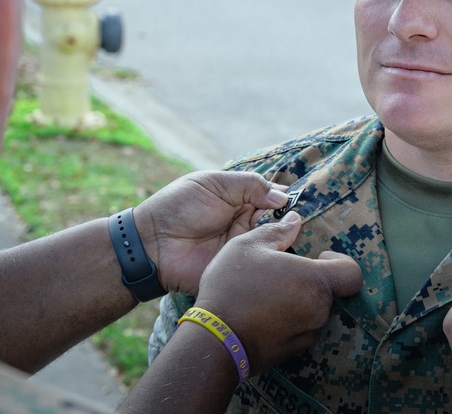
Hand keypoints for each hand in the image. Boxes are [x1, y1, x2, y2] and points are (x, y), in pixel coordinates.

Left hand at [134, 170, 289, 293]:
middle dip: (288, 219)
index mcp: (239, 200)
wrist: (152, 244)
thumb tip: (283, 197)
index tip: (298, 200)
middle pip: (277, 220)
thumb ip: (250, 185)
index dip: (285, 199)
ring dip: (282, 238)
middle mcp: (245, 223)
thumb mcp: (214, 184)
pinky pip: (260, 264)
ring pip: (273, 241)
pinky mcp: (238, 267)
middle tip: (297, 218)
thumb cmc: (179, 207)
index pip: (271, 198)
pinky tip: (282, 252)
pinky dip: (272, 259)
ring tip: (291, 234)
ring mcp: (242, 247)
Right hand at [193, 212, 363, 374]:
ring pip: (315, 311)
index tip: (319, 255)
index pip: (352, 274)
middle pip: (330, 291)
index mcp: (316, 281)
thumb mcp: (249, 246)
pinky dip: (290, 320)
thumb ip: (278, 231)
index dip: (341, 261)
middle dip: (311, 280)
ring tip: (269, 294)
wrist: (214, 341)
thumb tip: (295, 219)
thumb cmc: (233, 287)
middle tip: (283, 273)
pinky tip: (264, 314)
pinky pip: (301, 330)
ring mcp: (308, 334)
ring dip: (300, 301)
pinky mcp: (294, 352)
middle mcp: (319, 310)